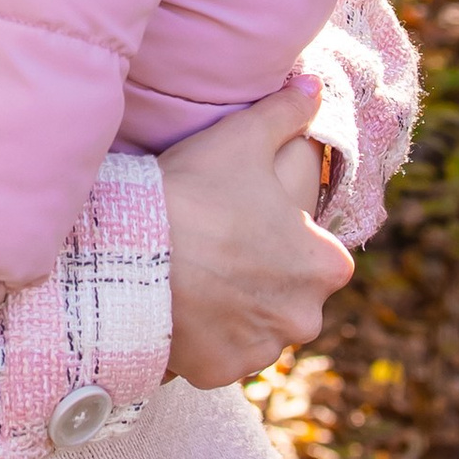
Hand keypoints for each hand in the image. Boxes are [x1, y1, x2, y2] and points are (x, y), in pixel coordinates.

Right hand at [159, 82, 352, 389]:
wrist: (131, 254)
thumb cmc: (195, 193)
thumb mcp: (242, 139)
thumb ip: (285, 113)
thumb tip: (313, 86)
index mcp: (326, 265)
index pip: (319, 255)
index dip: (284, 237)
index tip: (249, 223)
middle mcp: (305, 317)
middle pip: (289, 297)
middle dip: (263, 280)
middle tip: (218, 251)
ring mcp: (261, 351)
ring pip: (255, 329)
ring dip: (234, 312)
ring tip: (194, 279)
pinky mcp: (218, 372)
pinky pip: (216, 355)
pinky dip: (203, 339)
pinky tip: (178, 308)